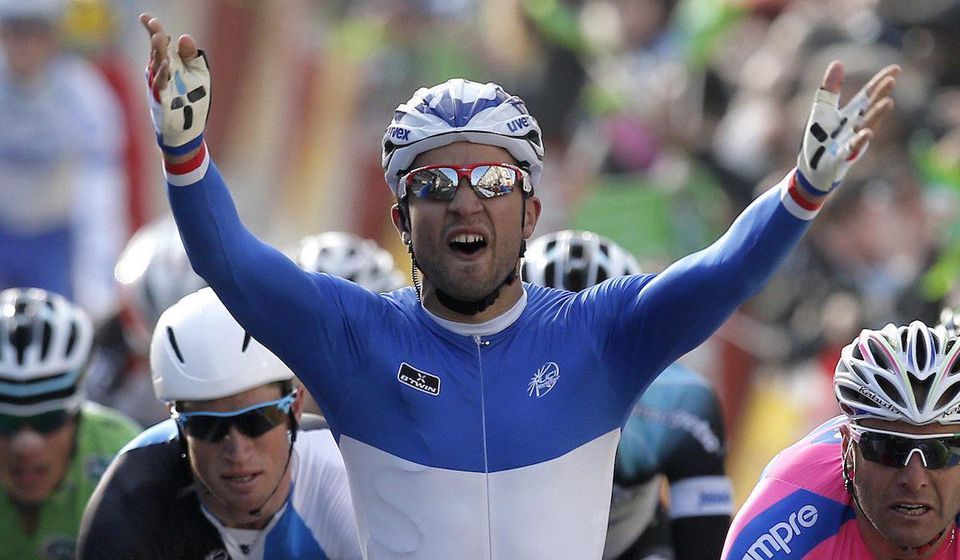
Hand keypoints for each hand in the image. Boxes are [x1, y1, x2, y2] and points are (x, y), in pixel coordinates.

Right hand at [140, 13, 209, 155]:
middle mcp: (161, 72)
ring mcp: (159, 86)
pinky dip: (163, 74)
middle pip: (156, 51)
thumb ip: (192, 56)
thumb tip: (184, 37)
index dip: (152, 30)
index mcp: (169, 64)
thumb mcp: (197, 75)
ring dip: (157, 51)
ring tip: (159, 37)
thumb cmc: (192, 101)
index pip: (159, 43)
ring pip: (156, 65)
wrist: (187, 131)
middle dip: (154, 37)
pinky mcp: (161, 100)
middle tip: (153, 24)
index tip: (145, 18)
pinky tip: (167, 63)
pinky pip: (160, 85)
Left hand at [795, 61, 898, 194]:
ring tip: (888, 102)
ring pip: (866, 127)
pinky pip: (852, 149)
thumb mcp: (822, 110)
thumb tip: (838, 62)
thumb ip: (830, 89)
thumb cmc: (819, 139)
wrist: (811, 169)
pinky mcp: (842, 157)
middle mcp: (855, 127)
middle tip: (891, 81)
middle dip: (880, 95)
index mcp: (851, 115)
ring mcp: (851, 142)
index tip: (896, 69)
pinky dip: (859, 141)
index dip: (880, 82)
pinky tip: (867, 133)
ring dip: (876, 115)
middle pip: (869, 108)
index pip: (868, 95)